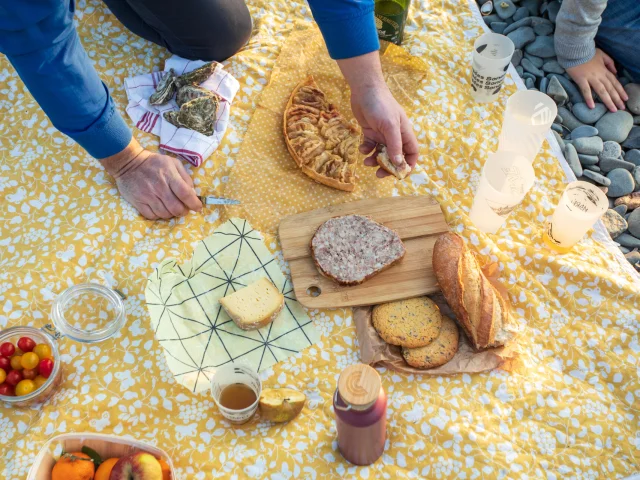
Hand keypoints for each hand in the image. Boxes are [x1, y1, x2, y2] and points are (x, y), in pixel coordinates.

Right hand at [101, 139, 201, 218]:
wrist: (128, 162)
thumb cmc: (154, 163)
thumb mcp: (173, 163)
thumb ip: (185, 177)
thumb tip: (193, 193)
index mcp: (169, 176)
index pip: (185, 194)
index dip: (194, 204)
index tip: (198, 207)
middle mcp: (159, 187)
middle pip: (176, 208)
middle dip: (184, 211)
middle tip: (184, 209)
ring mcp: (147, 196)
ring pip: (165, 214)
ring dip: (172, 214)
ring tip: (172, 208)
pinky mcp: (138, 202)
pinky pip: (152, 216)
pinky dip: (159, 215)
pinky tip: (160, 209)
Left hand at [336, 52, 418, 177]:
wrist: (364, 90)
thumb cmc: (381, 105)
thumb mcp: (390, 126)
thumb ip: (394, 145)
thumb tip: (399, 164)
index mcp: (404, 133)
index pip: (412, 153)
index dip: (408, 165)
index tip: (400, 174)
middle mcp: (395, 135)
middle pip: (395, 157)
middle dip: (388, 167)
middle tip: (379, 174)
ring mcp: (382, 134)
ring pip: (381, 153)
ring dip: (375, 160)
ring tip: (367, 162)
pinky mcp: (370, 131)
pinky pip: (370, 146)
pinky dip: (366, 150)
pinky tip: (362, 148)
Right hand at [566, 48, 628, 111]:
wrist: (576, 50)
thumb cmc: (588, 52)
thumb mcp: (602, 54)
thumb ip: (609, 63)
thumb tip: (615, 72)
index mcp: (605, 70)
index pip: (615, 82)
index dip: (621, 91)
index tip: (625, 99)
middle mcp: (600, 75)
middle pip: (610, 88)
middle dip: (617, 99)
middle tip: (622, 108)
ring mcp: (591, 78)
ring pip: (602, 91)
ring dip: (608, 101)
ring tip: (613, 110)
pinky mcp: (581, 79)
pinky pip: (586, 90)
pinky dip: (589, 98)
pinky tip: (592, 107)